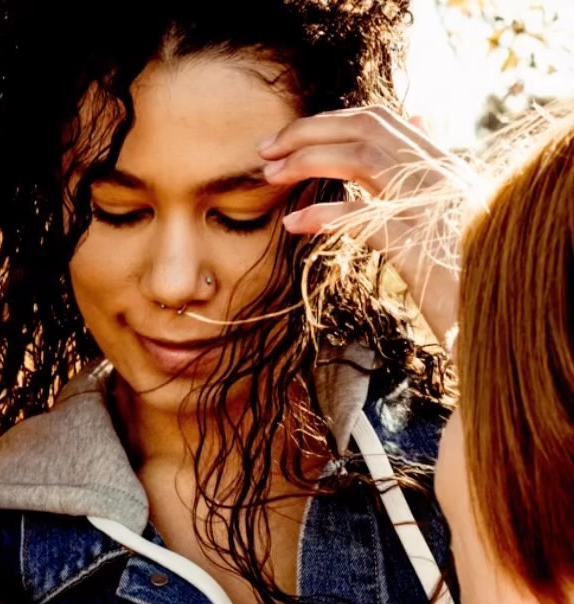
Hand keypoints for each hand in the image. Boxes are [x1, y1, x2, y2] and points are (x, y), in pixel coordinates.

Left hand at [260, 105, 466, 343]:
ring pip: (364, 157)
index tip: (292, 138)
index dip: (333, 123)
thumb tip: (414, 137)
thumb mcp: (445, 227)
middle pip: (368, 128)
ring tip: (272, 176)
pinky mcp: (420, 247)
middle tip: (267, 151)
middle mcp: (441, 178)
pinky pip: (364, 217)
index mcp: (443, 170)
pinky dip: (325, 216)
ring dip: (311, 160)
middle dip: (311, 132)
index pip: (384, 122)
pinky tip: (294, 225)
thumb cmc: (465, 284)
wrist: (494, 324)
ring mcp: (432, 208)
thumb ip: (423, 188)